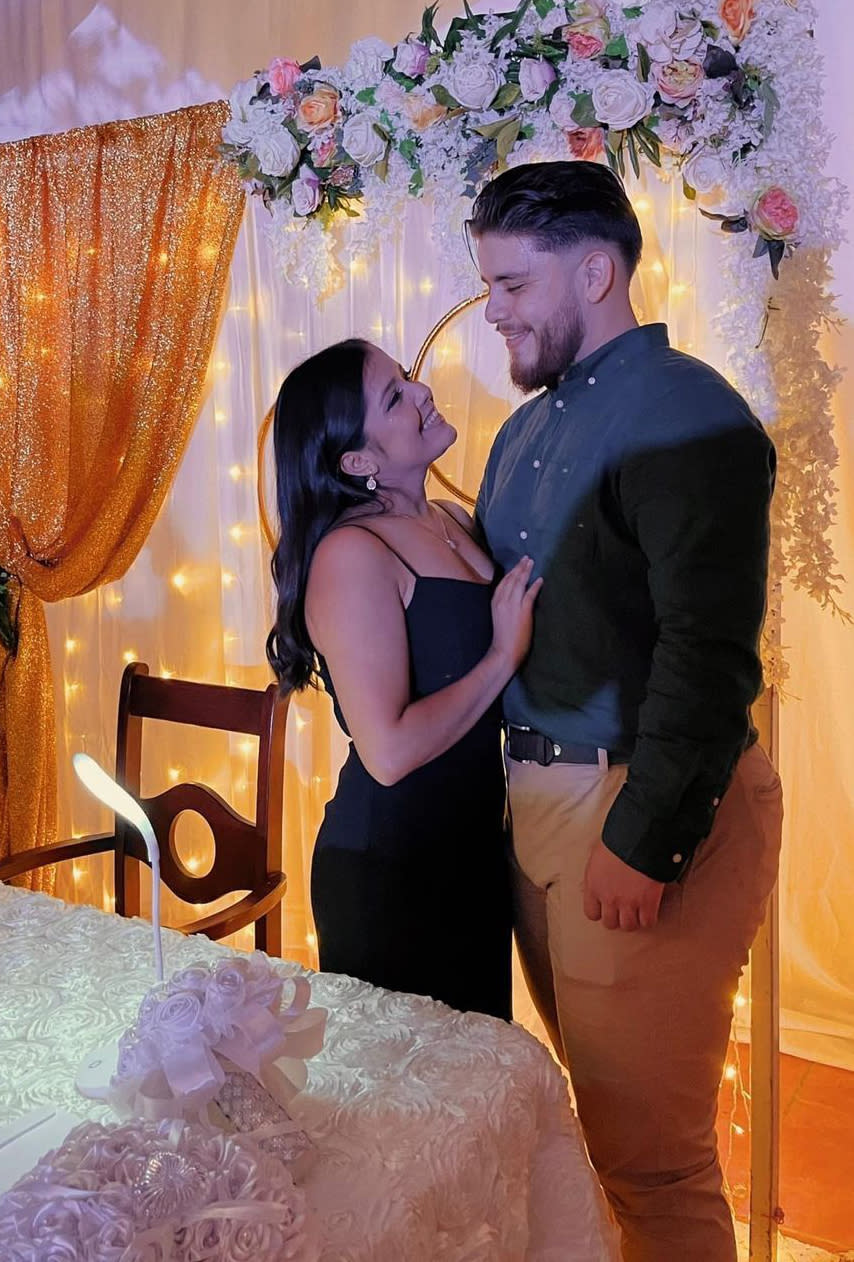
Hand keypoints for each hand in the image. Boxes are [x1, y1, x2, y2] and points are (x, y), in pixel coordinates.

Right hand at [490, 556, 542, 671]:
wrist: (504, 651)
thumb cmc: (502, 639)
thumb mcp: (499, 618)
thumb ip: (504, 607)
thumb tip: (512, 600)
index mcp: (495, 602)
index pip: (503, 583)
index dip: (511, 572)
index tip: (517, 565)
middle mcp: (503, 601)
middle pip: (511, 579)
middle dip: (519, 567)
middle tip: (526, 558)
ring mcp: (513, 605)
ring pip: (519, 583)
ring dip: (526, 571)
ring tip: (531, 563)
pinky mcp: (523, 611)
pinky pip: (530, 594)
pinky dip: (535, 586)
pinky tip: (540, 580)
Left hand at [583, 840, 664, 930]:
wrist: (639, 837)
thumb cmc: (618, 840)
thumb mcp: (598, 854)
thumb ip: (597, 871)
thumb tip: (600, 875)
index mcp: (594, 886)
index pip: (591, 913)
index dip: (601, 912)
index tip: (607, 907)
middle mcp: (608, 898)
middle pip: (610, 923)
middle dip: (617, 918)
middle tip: (624, 910)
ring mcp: (628, 902)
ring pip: (629, 926)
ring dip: (634, 920)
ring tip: (638, 912)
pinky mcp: (647, 902)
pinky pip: (648, 922)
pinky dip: (649, 918)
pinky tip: (650, 910)